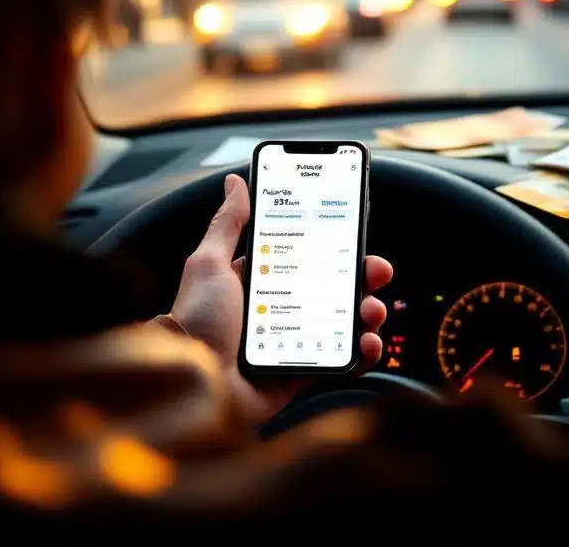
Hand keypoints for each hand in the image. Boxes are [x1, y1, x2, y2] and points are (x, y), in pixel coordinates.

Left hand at [171, 173, 391, 422]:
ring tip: (370, 311)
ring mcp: (297, 340)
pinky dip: (363, 352)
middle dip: (363, 277)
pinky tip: (367, 342)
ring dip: (368, 312)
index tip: (357, 236)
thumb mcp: (209, 263)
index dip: (337, 246)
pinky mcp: (305, 371)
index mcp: (262, 281)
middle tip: (375, 271)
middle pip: (336, 287)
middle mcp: (282, 309)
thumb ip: (228, 224)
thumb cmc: (196, 323)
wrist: (193, 386)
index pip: (309, 256)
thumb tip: (235, 182)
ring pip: (346, 321)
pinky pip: (343, 361)